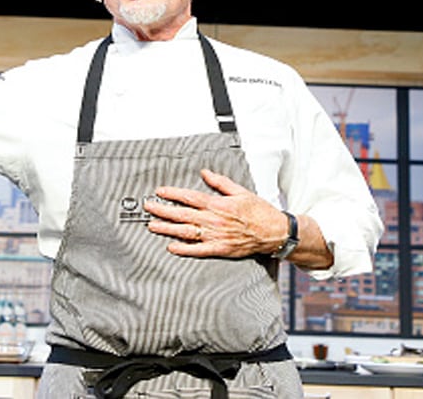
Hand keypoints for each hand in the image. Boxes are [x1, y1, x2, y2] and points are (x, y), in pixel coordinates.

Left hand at [144, 168, 285, 257]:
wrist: (274, 232)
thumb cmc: (259, 212)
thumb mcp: (240, 191)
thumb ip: (220, 182)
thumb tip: (205, 173)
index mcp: (218, 204)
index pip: (190, 197)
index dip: (172, 194)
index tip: (160, 192)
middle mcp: (214, 220)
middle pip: (182, 214)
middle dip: (163, 210)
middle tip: (149, 207)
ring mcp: (216, 236)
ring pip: (186, 232)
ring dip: (167, 228)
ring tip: (152, 226)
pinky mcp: (220, 249)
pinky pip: (198, 250)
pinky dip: (184, 249)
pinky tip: (171, 247)